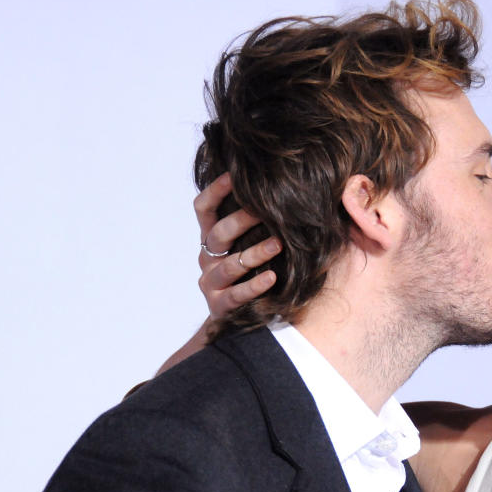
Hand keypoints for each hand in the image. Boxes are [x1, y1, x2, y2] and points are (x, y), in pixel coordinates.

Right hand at [196, 173, 280, 318]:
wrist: (238, 316)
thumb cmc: (252, 272)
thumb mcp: (250, 244)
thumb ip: (258, 222)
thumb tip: (287, 190)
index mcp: (211, 238)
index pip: (204, 208)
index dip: (215, 190)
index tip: (235, 175)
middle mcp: (207, 257)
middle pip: (218, 233)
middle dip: (242, 220)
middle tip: (266, 210)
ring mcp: (210, 281)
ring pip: (230, 264)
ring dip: (255, 253)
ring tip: (279, 244)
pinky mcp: (219, 305)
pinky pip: (237, 294)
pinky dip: (255, 285)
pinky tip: (272, 277)